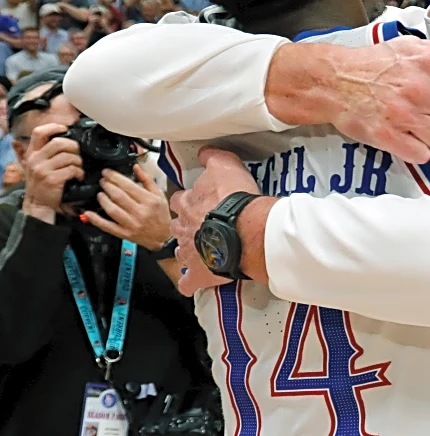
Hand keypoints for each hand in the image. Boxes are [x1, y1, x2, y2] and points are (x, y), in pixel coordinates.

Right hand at [21, 124, 83, 222]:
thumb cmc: (42, 182)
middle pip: (59, 143)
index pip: (39, 133)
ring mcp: (42, 170)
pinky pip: (72, 169)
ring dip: (79, 161)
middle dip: (74, 147)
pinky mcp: (52, 180)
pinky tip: (79, 176)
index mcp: (32, 153)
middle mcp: (35, 160)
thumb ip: (46, 152)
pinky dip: (79, 172)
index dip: (53, 127)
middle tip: (78, 154)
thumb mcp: (38, 165)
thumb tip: (65, 136)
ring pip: (68, 156)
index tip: (65, 129)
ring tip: (79, 167)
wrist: (38, 204)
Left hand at [81, 164, 171, 250]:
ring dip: (103, 200)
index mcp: (149, 200)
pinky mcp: (125, 234)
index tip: (107, 172)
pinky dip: (96, 220)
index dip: (115, 177)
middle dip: (107, 186)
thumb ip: (147, 180)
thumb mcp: (159, 194)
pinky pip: (108, 226)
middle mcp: (140, 212)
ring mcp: (131, 224)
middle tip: (102, 181)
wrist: (163, 237)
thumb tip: (135, 166)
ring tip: (99, 193)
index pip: (128, 185)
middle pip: (119, 196)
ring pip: (112, 210)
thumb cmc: (161, 214)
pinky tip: (88, 213)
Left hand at [169, 147, 271, 296]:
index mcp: (187, 203)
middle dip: (186, 226)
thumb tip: (204, 152)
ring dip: (190, 251)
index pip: (179, 199)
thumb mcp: (225, 165)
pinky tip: (196, 280)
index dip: (188, 200)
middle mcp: (183, 227)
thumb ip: (212, 157)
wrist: (245, 230)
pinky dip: (190, 282)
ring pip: (182, 252)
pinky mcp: (198, 275)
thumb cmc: (235, 198)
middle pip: (177, 225)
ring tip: (204, 250)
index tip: (197, 201)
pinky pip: (188, 283)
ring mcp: (189, 253)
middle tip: (202, 224)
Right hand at [266, 38, 429, 163]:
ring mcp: (404, 114)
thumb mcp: (418, 50)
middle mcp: (420, 88)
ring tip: (415, 125)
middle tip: (426, 112)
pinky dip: (416, 151)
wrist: (336, 80)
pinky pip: (422, 155)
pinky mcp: (388, 136)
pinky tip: (406, 137)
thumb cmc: (378, 63)